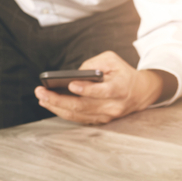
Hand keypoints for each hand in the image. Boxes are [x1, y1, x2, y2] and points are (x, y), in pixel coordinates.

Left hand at [34, 51, 173, 124]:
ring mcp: (107, 116)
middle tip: (41, 92)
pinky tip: (50, 104)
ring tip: (41, 97)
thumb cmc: (123, 73)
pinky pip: (79, 118)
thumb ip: (93, 64)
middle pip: (83, 106)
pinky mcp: (101, 120)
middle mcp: (113, 106)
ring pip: (78, 115)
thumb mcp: (112, 60)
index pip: (102, 92)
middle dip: (59, 100)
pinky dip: (63, 112)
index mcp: (120, 89)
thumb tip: (74, 75)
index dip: (86, 90)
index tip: (71, 85)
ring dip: (57, 107)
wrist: (140, 92)